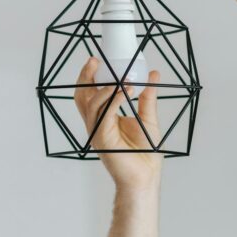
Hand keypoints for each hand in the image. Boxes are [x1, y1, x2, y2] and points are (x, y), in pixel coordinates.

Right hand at [74, 58, 162, 186]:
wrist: (146, 176)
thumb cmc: (146, 153)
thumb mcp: (148, 118)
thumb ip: (148, 97)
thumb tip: (153, 75)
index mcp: (104, 118)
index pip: (91, 94)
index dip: (90, 77)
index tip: (97, 59)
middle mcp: (97, 124)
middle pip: (82, 96)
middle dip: (85, 77)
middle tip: (94, 60)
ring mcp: (97, 131)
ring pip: (91, 103)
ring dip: (103, 87)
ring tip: (119, 76)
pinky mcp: (102, 139)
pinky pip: (104, 114)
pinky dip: (112, 100)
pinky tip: (124, 90)